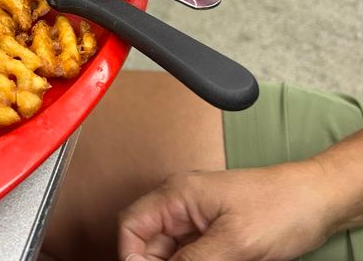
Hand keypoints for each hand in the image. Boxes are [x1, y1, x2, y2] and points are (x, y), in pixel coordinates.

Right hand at [117, 162, 334, 260]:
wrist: (319, 201)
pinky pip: (190, 254)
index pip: (132, 225)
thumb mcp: (234, 242)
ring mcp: (197, 218)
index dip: (131, 255)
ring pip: (170, 252)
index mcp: (177, 195)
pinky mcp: (213, 232)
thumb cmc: (282, 206)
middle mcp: (181, 204)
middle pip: (148, 242)